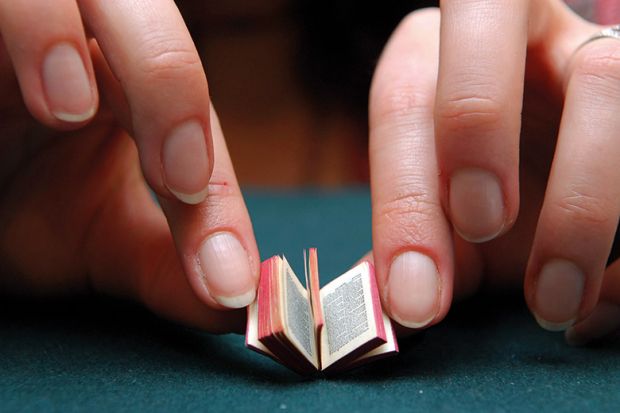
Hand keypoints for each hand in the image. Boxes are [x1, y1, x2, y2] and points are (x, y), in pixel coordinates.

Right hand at [0, 0, 258, 331]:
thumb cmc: (16, 204)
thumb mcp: (97, 237)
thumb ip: (166, 262)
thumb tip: (235, 304)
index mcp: (133, 86)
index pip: (193, 119)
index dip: (219, 198)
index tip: (228, 281)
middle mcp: (94, 37)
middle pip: (150, 21)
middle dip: (171, 94)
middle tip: (181, 183)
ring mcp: (37, 16)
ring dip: (97, 47)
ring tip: (70, 110)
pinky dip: (34, 28)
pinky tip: (50, 94)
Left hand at [368, 0, 619, 342]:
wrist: (543, 154)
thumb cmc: (470, 175)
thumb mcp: (436, 202)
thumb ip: (414, 236)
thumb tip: (403, 305)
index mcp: (434, 54)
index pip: (404, 100)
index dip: (405, 193)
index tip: (415, 287)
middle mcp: (511, 33)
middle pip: (490, 14)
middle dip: (478, 123)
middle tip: (481, 227)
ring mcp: (586, 52)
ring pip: (606, 80)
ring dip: (583, 205)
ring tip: (554, 302)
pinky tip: (598, 305)